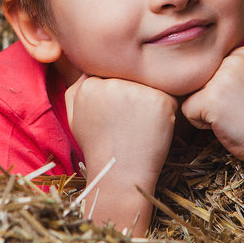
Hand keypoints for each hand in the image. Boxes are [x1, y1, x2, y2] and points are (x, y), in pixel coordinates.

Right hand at [65, 75, 177, 233]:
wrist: (118, 175)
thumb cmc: (98, 147)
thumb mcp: (74, 116)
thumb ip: (77, 87)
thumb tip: (87, 67)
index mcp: (89, 84)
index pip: (112, 72)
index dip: (118, 92)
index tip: (118, 112)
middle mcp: (111, 82)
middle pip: (132, 75)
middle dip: (134, 92)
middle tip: (131, 120)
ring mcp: (136, 90)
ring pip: (150, 83)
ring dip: (150, 100)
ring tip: (141, 125)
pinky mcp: (159, 100)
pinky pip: (168, 96)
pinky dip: (166, 111)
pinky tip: (154, 128)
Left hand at [183, 47, 243, 242]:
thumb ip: (224, 70)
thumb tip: (185, 71)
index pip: (211, 66)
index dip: (221, 88)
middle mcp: (233, 57)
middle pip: (199, 78)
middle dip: (211, 98)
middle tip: (238, 110)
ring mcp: (222, 77)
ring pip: (191, 93)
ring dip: (205, 110)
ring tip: (232, 116)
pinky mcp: (210, 98)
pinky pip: (187, 110)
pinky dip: (201, 124)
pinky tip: (225, 125)